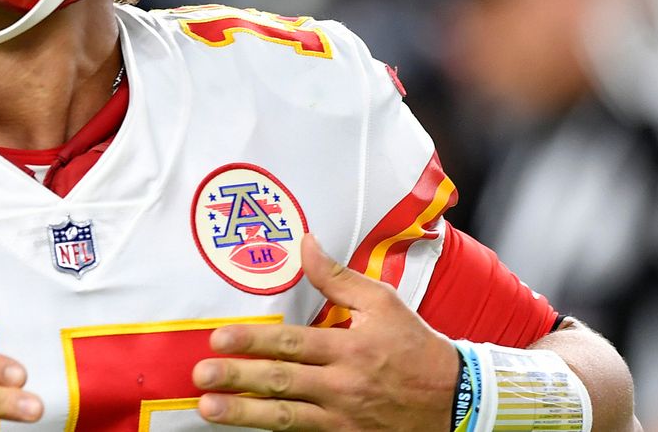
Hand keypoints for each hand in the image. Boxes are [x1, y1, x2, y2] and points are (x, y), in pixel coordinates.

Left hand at [193, 235, 457, 430]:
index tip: (220, 339)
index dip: (254, 342)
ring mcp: (343, 417)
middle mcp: (343, 385)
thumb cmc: (414, 346)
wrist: (455, 399)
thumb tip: (305, 243)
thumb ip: (337, 277)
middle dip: (237, 378)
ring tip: (209, 408)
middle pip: (281, 382)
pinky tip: (246, 429)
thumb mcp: (382, 303)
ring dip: (245, 413)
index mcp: (350, 348)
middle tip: (202, 374)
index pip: (292, 344)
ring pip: (287, 417)